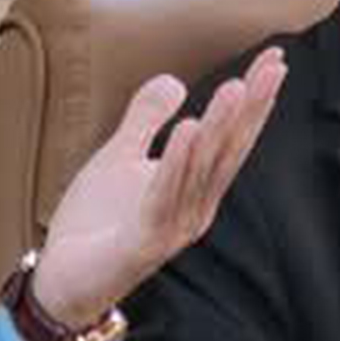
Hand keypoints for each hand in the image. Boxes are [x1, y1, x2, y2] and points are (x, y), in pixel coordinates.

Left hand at [27, 48, 287, 330]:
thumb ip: (145, 119)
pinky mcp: (144, 242)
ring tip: (234, 88)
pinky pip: (163, 197)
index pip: (231, 137)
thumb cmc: (96, 225)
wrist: (64, 281)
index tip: (275, 59)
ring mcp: (172, 227)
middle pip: (227, 151)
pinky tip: (189, 130)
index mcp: (194, 188)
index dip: (254, 99)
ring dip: (218, 128)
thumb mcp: (120, 157)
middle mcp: (194, 208)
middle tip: (273, 67)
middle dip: (250, 108)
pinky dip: (177, 164)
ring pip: (201, 171)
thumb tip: (175, 80)